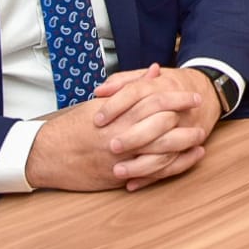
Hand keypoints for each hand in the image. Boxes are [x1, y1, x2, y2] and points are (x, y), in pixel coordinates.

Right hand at [24, 65, 216, 192]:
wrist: (47, 154)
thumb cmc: (74, 126)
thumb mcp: (101, 102)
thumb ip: (131, 87)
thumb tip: (156, 71)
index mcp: (117, 114)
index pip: (155, 101)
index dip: (177, 98)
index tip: (193, 95)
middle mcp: (121, 136)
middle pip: (163, 127)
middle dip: (185, 121)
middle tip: (202, 115)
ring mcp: (120, 159)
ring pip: (160, 152)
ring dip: (183, 146)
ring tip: (199, 139)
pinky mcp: (117, 177)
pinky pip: (150, 173)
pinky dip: (171, 167)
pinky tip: (185, 161)